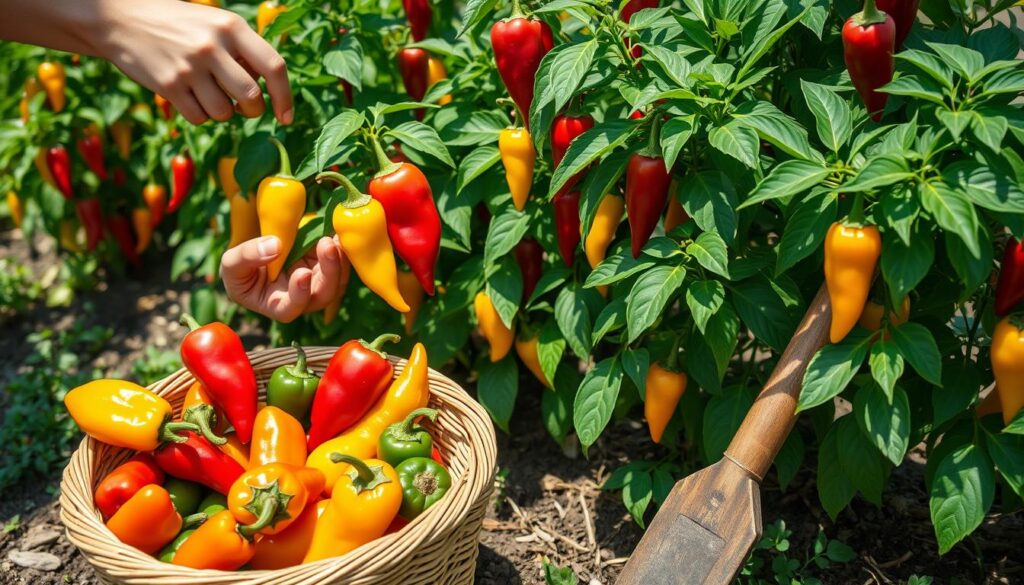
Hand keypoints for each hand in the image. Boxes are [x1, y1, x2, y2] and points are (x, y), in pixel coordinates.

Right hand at [93, 0, 291, 124]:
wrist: (119, 19)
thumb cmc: (178, 25)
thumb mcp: (214, 24)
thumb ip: (243, 51)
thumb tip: (270, 89)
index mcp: (232, 27)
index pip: (274, 66)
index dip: (285, 97)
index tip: (286, 117)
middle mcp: (213, 45)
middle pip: (252, 97)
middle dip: (252, 111)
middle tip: (244, 108)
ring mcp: (189, 66)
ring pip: (224, 113)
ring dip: (222, 113)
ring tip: (208, 94)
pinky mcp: (168, 85)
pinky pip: (199, 117)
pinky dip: (200, 115)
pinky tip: (188, 96)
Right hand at [221, 236, 345, 322]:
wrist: (255, 254)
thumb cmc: (240, 269)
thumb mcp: (232, 263)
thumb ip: (247, 257)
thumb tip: (275, 245)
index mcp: (277, 305)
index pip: (291, 309)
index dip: (299, 295)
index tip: (302, 274)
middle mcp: (302, 298)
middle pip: (323, 294)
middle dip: (329, 272)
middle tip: (326, 245)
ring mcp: (317, 281)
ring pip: (338, 278)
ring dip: (340, 259)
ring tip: (334, 236)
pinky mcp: (325, 265)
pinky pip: (341, 260)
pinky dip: (342, 247)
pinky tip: (339, 231)